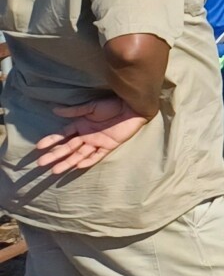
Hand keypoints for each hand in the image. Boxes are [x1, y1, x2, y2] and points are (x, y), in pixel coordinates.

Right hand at [33, 98, 147, 172]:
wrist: (132, 106)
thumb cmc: (112, 104)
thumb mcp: (91, 107)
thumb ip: (74, 111)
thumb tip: (54, 110)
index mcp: (81, 125)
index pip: (62, 135)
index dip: (51, 140)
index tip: (38, 147)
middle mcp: (87, 136)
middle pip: (68, 148)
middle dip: (54, 155)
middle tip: (40, 163)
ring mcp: (97, 142)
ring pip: (79, 155)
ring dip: (67, 162)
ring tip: (54, 170)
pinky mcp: (109, 146)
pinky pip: (97, 156)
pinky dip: (88, 161)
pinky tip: (78, 166)